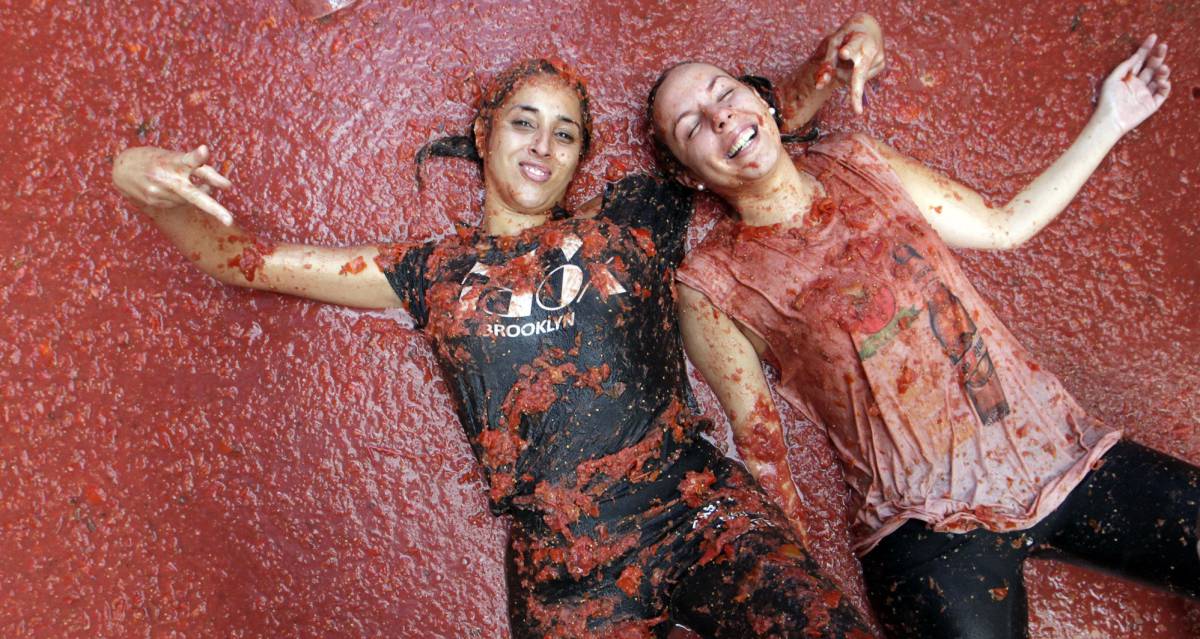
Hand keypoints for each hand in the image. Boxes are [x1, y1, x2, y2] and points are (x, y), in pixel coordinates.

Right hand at [112, 145, 234, 224]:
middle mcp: (166, 178)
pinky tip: (169, 188)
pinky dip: (181, 197)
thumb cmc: (154, 158)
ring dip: (197, 193)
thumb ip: (197, 166)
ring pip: (191, 200)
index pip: (188, 159)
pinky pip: (179, 203)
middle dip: (214, 209)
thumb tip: (224, 186)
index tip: (204, 151)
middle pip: (194, 194)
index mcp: (172, 160)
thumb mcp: (172, 155)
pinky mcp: (155, 202)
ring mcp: (160, 193)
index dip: (198, 156)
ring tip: (183, 180)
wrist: (121, 169)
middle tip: (229, 221)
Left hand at [816, 13, 885, 113]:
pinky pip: (862, 78)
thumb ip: (826, 62)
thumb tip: (819, 87)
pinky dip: (854, 74)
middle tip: (857, 111)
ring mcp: (879, 59)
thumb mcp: (834, 42)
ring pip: (855, 78)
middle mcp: (871, 49)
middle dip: (856, 92)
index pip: (852, 47)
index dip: (848, 50)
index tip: (843, 53)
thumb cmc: (847, 35)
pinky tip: (857, 62)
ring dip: (846, 74)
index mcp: (858, 39)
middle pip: (860, 73)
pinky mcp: (882, 65)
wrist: (870, 26)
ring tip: (847, 58)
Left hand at [1097, 34, 1169, 135]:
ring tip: (1162, 68)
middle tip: (1163, 46)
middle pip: (1151, 66)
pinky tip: (1162, 81)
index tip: (1153, 37)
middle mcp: (1138, 84)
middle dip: (1158, 56)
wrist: (1110, 120)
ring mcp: (1145, 93)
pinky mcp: (1151, 104)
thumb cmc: (1108, 100)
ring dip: (1163, 71)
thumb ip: (1125, 66)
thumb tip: (1136, 55)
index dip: (1146, 48)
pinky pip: (1162, 93)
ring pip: (1159, 78)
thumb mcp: (1112, 79)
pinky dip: (1165, 86)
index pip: (1139, 60)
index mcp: (1128, 77)